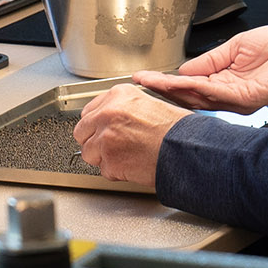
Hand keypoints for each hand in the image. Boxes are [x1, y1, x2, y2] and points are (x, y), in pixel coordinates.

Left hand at [73, 84, 190, 186]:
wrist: (185, 150)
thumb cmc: (175, 129)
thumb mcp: (149, 103)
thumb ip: (124, 108)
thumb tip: (109, 118)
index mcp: (117, 95)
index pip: (89, 111)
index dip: (96, 124)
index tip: (102, 130)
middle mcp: (108, 113)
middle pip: (82, 132)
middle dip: (94, 141)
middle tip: (112, 146)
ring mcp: (105, 138)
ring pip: (88, 153)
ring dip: (103, 158)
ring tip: (124, 156)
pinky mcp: (109, 160)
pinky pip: (103, 170)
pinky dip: (115, 172)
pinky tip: (131, 165)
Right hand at [133, 24, 267, 113]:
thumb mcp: (234, 48)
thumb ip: (208, 61)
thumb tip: (183, 69)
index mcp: (225, 82)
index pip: (190, 85)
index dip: (167, 81)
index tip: (145, 77)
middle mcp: (229, 95)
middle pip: (188, 94)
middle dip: (162, 87)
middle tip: (139, 83)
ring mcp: (236, 99)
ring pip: (196, 95)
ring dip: (170, 88)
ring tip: (149, 82)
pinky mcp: (245, 99)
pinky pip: (213, 92)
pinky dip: (192, 85)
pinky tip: (176, 80)